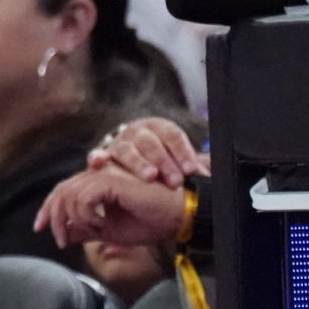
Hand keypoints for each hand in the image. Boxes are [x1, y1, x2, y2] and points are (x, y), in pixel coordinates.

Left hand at [35, 164, 187, 248]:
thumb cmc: (150, 221)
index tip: (39, 228)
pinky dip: (87, 215)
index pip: (63, 191)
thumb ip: (87, 229)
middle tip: (58, 240)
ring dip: (74, 220)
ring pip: (70, 195)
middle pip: (61, 190)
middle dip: (52, 216)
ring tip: (92, 232)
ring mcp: (105, 175)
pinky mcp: (112, 181)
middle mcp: (98, 175)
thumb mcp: (112, 231)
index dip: (48, 208)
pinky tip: (101, 224)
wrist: (177, 217)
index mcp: (97, 184)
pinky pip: (84, 198)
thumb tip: (64, 233)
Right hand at [87, 116, 203, 186]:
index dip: (182, 152)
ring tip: (150, 176)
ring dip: (138, 163)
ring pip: (127, 150)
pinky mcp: (103, 155)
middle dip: (163, 161)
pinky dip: (97, 157)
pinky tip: (98, 162)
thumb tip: (211, 175)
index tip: (192, 170)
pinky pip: (97, 155)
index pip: (172, 135)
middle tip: (175, 181)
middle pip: (150, 143)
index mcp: (159, 127)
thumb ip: (194, 166)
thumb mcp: (179, 159)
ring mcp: (119, 142)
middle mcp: (138, 131)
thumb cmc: (162, 162)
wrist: (134, 160)